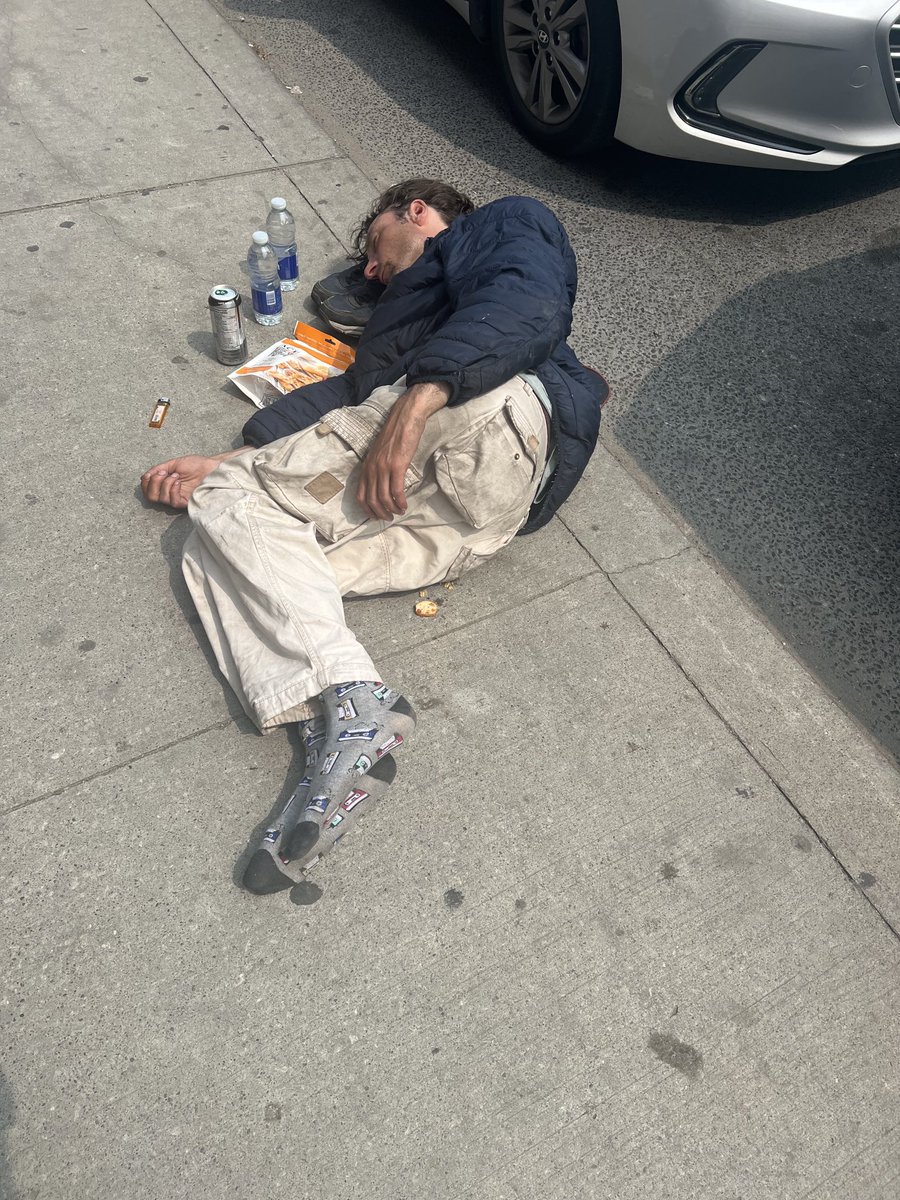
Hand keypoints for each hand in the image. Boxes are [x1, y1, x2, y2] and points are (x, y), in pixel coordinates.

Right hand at [140, 450, 242, 508]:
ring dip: (165, 484)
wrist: (211, 466)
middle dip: (153, 483)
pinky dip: (172, 489)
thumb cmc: (195, 465)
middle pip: (150, 497)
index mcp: (165, 484)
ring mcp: (178, 498)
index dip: (146, 482)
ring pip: (161, 498)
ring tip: (175, 475)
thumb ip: (158, 469)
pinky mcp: (186, 502)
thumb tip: (145, 476)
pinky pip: (173, 501)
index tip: (154, 472)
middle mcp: (169, 493)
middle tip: (162, 473)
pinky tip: (178, 481)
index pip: (148, 490)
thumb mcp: (173, 464)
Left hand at [356, 382, 450, 519]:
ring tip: (398, 513)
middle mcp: (371, 468)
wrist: (405, 418)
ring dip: (391, 509)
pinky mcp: (397, 466)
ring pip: (383, 497)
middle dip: (379, 513)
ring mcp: (383, 467)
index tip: (374, 517)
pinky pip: (396, 490)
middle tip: (388, 518)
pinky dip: (400, 502)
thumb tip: (382, 483)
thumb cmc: (395, 434)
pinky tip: (404, 505)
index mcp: (366, 466)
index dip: (366, 510)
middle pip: (371, 500)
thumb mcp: (380, 453)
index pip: (360, 495)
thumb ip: (378, 467)